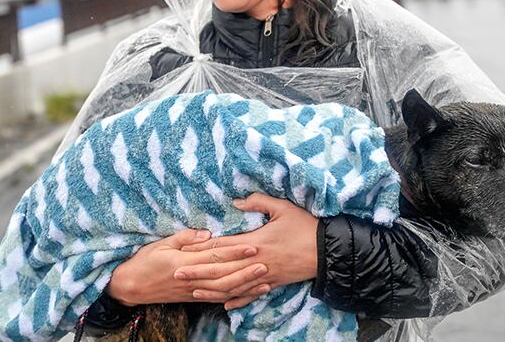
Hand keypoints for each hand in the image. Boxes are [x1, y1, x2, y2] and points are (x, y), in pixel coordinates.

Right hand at [105, 228, 266, 305]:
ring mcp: (193, 291)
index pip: (214, 256)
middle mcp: (191, 278)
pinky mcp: (193, 298)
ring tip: (264, 280)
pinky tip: (248, 293)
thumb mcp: (161, 243)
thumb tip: (208, 233)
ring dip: (245, 286)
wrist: (130, 287)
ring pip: (223, 290)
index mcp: (183, 261)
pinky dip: (234, 297)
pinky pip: (217, 299)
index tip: (252, 245)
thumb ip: (185, 237)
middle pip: (223, 275)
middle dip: (246, 270)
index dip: (234, 251)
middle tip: (266, 263)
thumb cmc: (144, 261)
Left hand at [178, 193, 318, 309]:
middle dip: (198, 272)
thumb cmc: (305, 226)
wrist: (328, 251)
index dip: (201, 250)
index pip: (223, 247)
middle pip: (222, 270)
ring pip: (234, 285)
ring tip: (193, 290)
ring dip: (212, 289)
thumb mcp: (283, 207)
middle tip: (177, 274)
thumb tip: (237, 201)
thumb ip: (258, 201)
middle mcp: (257, 262)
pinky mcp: (274, 283)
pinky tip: (224, 304)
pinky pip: (253, 294)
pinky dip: (238, 300)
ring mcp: (265, 276)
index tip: (184, 250)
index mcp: (256, 242)